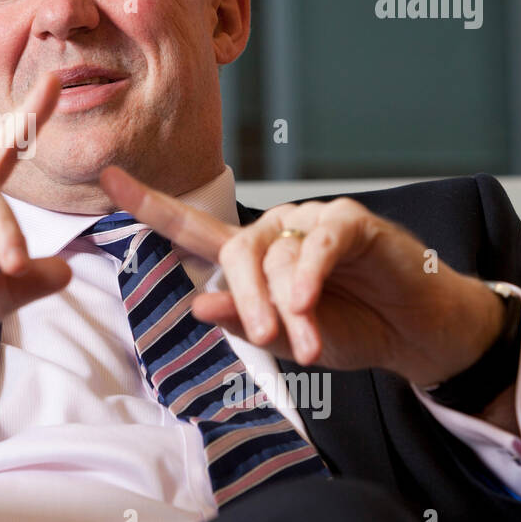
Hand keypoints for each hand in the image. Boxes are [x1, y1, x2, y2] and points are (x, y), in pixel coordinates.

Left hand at [98, 167, 503, 387]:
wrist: (414, 332)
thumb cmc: (349, 329)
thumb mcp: (290, 340)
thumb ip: (247, 325)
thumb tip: (197, 306)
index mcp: (249, 256)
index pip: (188, 226)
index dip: (146, 204)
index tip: (105, 178)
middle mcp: (272, 230)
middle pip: (233, 252)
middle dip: (244, 300)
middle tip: (264, 338)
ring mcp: (310, 221)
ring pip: (275, 253)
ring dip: (288, 304)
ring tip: (309, 343)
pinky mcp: (351, 223)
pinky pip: (320, 243)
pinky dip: (311, 274)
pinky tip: (311, 301)